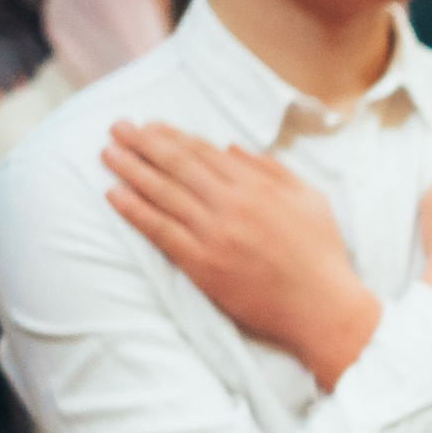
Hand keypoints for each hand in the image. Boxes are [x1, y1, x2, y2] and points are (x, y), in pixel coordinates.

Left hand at [104, 121, 379, 387]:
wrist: (323, 307)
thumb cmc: (322, 254)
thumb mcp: (310, 199)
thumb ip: (273, 170)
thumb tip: (232, 148)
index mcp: (259, 186)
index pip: (206, 152)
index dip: (174, 136)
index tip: (151, 125)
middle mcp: (233, 205)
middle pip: (178, 165)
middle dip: (144, 142)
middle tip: (118, 128)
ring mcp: (215, 234)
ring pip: (163, 193)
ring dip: (131, 169)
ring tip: (108, 153)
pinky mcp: (202, 264)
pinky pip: (160, 231)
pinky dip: (135, 210)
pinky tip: (114, 195)